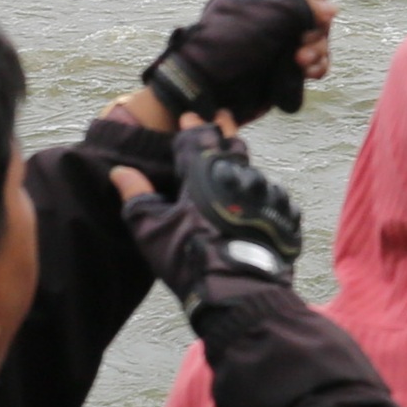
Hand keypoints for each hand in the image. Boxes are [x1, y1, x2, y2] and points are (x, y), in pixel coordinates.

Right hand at [126, 123, 305, 299]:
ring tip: (237, 162)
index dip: (191, 125)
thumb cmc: (189, 259)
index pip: (196, 137)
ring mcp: (267, 193)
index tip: (189, 115)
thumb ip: (136, 196)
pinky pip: (273, 195)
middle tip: (224, 117)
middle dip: (224, 129)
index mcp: (204, 174)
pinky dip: (263, 193)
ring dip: (244, 164)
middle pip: (232, 144)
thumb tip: (121, 170)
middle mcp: (240, 175)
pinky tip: (258, 198)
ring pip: (254, 169)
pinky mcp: (285, 213)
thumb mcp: (151, 230)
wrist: (240, 291)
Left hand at [144, 0, 332, 121]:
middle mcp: (276, 14)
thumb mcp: (266, 18)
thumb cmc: (227, 45)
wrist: (206, 89)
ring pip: (318, 39)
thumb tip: (333, 8)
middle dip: (317, 29)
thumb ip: (302, 7)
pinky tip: (309, 72)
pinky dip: (317, 67)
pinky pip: (315, 63)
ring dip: (318, 51)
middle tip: (302, 43)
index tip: (322, 0)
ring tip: (301, 62)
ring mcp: (281, 41)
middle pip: (317, 13)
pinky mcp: (286, 66)